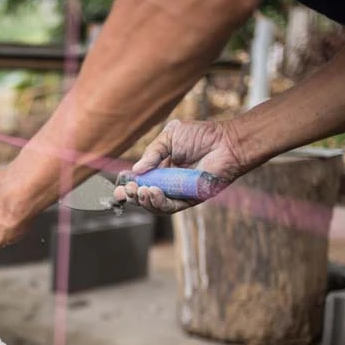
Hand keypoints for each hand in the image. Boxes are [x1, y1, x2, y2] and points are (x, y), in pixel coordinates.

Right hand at [115, 119, 245, 213]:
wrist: (225, 143)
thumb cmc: (201, 136)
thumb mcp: (169, 137)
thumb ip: (152, 153)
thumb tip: (136, 170)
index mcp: (160, 168)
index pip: (139, 181)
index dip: (127, 185)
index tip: (119, 185)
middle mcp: (167, 182)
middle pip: (143, 196)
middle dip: (132, 196)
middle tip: (126, 191)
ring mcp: (178, 192)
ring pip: (154, 205)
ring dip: (144, 201)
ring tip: (141, 191)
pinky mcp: (189, 200)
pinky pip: (170, 207)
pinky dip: (159, 203)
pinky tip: (152, 193)